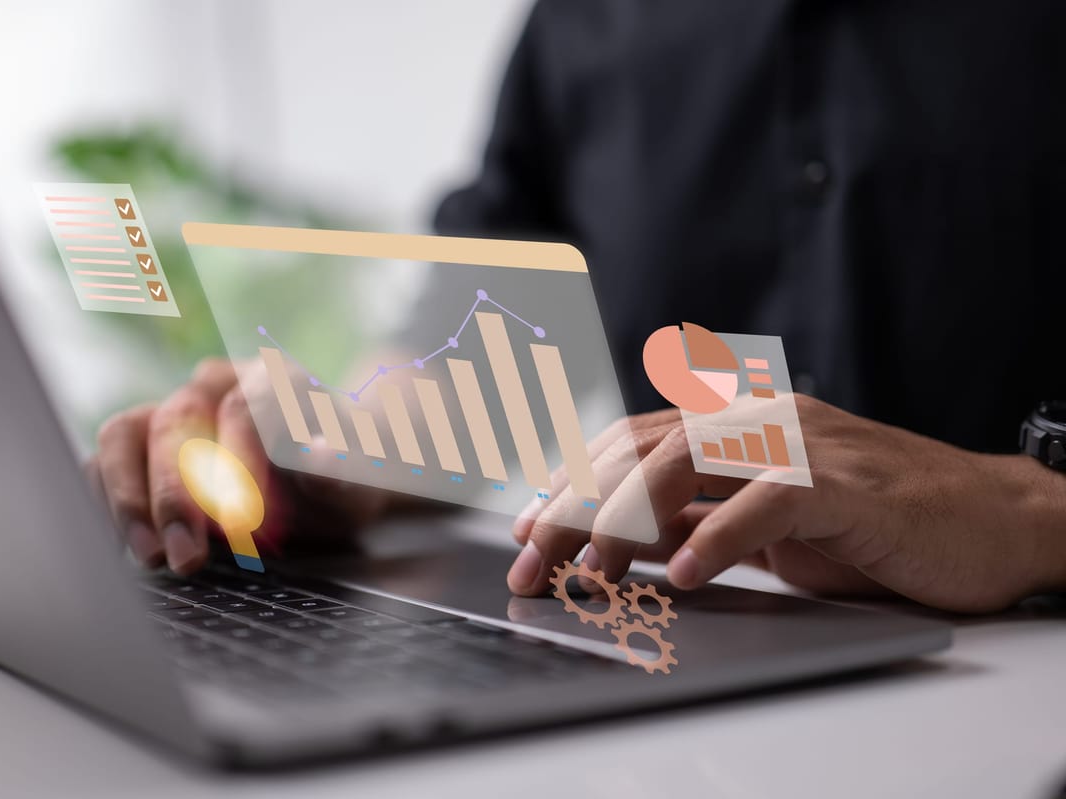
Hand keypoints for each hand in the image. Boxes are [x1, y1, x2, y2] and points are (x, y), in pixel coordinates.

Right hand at [89, 358, 393, 573]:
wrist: (329, 475)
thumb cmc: (346, 474)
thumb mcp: (361, 478)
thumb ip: (342, 469)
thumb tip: (321, 454)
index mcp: (272, 378)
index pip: (245, 407)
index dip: (238, 461)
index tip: (243, 520)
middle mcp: (215, 384)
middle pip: (178, 420)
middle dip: (178, 493)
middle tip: (187, 555)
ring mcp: (172, 409)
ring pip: (126, 433)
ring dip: (129, 497)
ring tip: (148, 556)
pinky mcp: (141, 442)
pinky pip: (105, 459)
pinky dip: (106, 499)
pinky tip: (123, 544)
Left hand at [509, 396, 1065, 612]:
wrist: (986, 519)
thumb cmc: (870, 523)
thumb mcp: (761, 526)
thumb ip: (692, 520)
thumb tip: (610, 546)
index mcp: (734, 425)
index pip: (627, 442)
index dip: (568, 483)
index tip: (524, 531)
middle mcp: (758, 420)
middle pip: (638, 451)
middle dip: (573, 507)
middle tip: (532, 564)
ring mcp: (802, 444)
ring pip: (688, 460)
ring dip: (627, 517)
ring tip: (593, 571)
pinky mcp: (847, 484)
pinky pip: (769, 502)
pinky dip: (719, 537)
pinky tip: (682, 576)